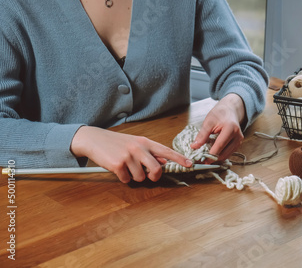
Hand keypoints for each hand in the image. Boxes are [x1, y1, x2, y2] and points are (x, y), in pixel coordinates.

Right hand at [71, 126, 192, 182]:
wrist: (94, 139)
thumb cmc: (117, 143)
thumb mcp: (136, 144)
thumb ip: (150, 153)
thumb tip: (165, 163)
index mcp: (145, 142)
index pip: (166, 151)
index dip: (179, 159)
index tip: (189, 164)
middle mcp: (139, 148)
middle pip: (156, 170)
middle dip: (153, 176)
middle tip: (148, 175)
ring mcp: (128, 156)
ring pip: (141, 177)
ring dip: (134, 176)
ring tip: (126, 167)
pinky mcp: (118, 164)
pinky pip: (126, 179)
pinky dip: (122, 178)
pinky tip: (117, 169)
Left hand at [191, 93, 246, 160]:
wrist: (230, 109)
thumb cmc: (219, 113)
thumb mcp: (208, 122)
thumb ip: (202, 135)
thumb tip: (194, 147)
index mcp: (230, 128)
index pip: (219, 145)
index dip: (210, 154)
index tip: (201, 159)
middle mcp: (238, 136)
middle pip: (224, 153)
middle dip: (213, 158)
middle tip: (202, 160)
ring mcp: (239, 140)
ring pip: (227, 155)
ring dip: (217, 158)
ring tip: (206, 157)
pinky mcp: (238, 143)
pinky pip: (229, 153)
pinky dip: (221, 154)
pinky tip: (213, 152)